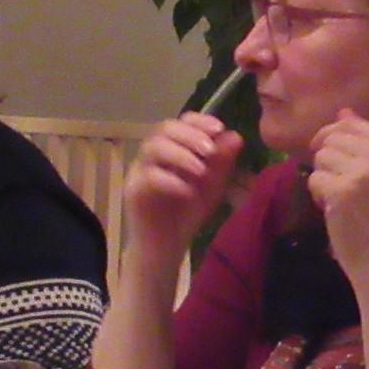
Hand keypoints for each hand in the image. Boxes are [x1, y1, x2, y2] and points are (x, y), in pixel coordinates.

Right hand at [121, 113, 242, 279]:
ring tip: (200, 171)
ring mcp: (140, 171)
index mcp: (173, 149)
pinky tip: (186, 191)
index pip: (181, 122)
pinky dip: (170, 180)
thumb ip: (222, 163)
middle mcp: (153, 155)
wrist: (166, 247)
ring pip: (152, 147)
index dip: (199, 121)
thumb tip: (235, 135)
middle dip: (190, 136)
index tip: (219, 128)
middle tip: (209, 151)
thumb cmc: (187, 214)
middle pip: (164, 128)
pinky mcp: (133, 191)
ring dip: (180, 155)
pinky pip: (147, 176)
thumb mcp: (212, 187)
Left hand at [305, 111, 368, 294]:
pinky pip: (313, 178)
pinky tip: (336, 209)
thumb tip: (344, 111)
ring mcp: (363, 171)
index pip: (349, 122)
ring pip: (321, 157)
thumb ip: (362, 140)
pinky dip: (318, 195)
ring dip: (324, 178)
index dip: (336, 141)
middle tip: (346, 186)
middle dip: (330, 161)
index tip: (346, 166)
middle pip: (332, 137)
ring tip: (343, 198)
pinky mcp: (342, 190)